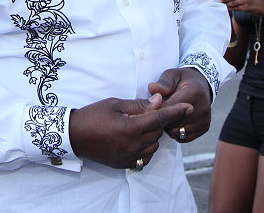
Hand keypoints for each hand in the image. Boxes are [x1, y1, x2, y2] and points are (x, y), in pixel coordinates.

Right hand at [69, 94, 192, 168]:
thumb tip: (157, 101)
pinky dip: (146, 147)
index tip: (189, 106)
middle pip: (157, 132)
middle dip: (158, 120)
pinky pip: (145, 157)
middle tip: (149, 109)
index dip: (175, 111)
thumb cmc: (93, 115)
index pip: (159, 118)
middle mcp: (132, 146)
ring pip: (153, 145)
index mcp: (130, 128)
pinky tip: (137, 137)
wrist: (74, 136)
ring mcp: (129, 157)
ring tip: (139, 123)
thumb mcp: (114, 104)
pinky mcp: (125, 164)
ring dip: (152, 134)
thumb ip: (138, 105)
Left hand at [148, 68, 210, 142]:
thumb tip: (152, 88)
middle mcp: (203, 108)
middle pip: (174, 121)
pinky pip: (183, 138)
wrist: (201, 85)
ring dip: (168, 127)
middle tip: (156, 112)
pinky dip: (175, 132)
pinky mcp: (204, 129)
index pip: (172, 106)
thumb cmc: (183, 80)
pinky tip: (173, 122)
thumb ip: (163, 82)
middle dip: (162, 118)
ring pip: (178, 132)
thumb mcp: (173, 75)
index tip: (150, 107)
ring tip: (165, 116)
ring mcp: (204, 120)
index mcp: (195, 92)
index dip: (158, 108)